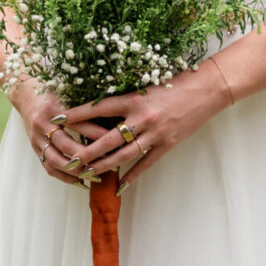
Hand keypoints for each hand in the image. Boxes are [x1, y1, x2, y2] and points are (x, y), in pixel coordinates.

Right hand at [13, 81, 111, 188]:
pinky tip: (81, 182)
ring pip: (56, 159)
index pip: (79, 123)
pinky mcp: (35, 147)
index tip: (116, 142)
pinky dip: (64, 177)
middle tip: (109, 164)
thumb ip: (86, 106)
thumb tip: (114, 120)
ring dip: (76, 171)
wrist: (26, 94)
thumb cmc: (54, 91)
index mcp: (54, 107)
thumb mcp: (68, 93)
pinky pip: (48, 166)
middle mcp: (43, 123)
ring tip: (95, 176)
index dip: (98, 134)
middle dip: (88, 157)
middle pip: (66, 145)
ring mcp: (37, 137)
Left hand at [62, 57, 232, 190]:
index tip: (58, 118)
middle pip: (107, 139)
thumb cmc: (177, 81)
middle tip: (68, 160)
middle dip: (86, 151)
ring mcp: (155, 134)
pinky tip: (120, 185)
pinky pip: (146, 164)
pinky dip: (132, 175)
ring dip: (104, 166)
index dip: (76, 114)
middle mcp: (142, 118)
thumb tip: (102, 105)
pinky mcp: (167, 145)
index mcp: (135, 99)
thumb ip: (128, 96)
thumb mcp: (148, 83)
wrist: (208, 89)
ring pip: (123, 155)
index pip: (98, 108)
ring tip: (87, 174)